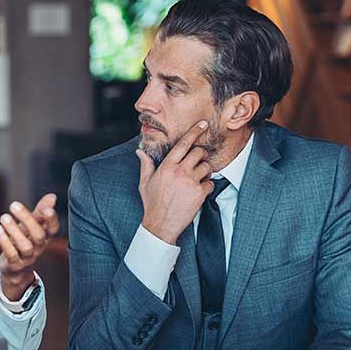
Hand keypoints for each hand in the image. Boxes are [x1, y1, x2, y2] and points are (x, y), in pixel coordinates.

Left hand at [0, 194, 59, 299]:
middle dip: (27, 219)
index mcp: (45, 237)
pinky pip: (11, 254)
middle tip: (13, 204)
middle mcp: (39, 248)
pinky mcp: (14, 264)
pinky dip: (4, 241)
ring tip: (4, 217)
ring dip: (14, 230)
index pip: (53, 229)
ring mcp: (27, 258)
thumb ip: (40, 212)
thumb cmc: (25, 242)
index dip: (52, 220)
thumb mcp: (32, 227)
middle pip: (39, 235)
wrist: (16, 270)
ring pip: (25, 246)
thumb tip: (52, 196)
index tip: (47, 209)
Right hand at [137, 120, 213, 244]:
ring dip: (205, 171)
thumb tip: (139, 151)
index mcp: (166, 167)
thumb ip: (146, 165)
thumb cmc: (152, 204)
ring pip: (207, 167)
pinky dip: (207, 186)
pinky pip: (210, 183)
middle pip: (199, 152)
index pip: (183, 144)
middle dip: (201, 155)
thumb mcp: (145, 183)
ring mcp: (190, 182)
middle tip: (198, 161)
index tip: (203, 124)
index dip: (194, 132)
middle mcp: (179, 172)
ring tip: (197, 179)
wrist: (160, 225)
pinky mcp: (199, 193)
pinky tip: (198, 192)